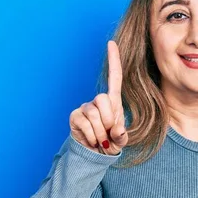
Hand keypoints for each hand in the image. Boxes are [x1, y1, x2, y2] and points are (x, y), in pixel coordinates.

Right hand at [69, 40, 127, 154]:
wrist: (95, 154)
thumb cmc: (110, 142)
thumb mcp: (120, 139)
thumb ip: (121, 135)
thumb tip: (115, 131)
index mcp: (113, 101)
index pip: (114, 77)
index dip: (113, 60)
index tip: (111, 43)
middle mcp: (97, 101)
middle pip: (104, 99)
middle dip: (108, 119)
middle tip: (108, 133)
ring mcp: (85, 108)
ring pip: (94, 115)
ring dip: (101, 132)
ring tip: (101, 139)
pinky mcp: (75, 116)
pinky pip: (85, 124)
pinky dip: (92, 137)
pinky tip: (92, 140)